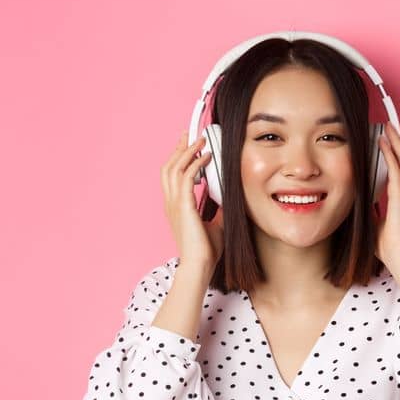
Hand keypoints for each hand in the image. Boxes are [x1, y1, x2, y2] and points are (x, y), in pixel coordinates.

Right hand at [163, 130, 223, 266]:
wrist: (200, 265)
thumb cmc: (207, 250)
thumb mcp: (216, 224)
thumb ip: (219, 210)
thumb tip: (230, 200)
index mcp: (176, 205)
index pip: (172, 174)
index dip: (179, 157)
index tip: (189, 145)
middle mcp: (171, 202)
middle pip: (168, 166)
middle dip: (179, 148)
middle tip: (190, 134)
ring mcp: (175, 204)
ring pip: (174, 168)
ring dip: (187, 151)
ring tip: (201, 141)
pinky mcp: (183, 206)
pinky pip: (186, 178)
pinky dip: (195, 164)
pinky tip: (207, 156)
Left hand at [375, 122, 399, 260]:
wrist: (399, 255)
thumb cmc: (389, 245)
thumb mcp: (375, 222)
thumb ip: (370, 210)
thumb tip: (359, 203)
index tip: (399, 140)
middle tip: (399, 125)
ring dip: (398, 141)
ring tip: (392, 126)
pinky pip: (396, 169)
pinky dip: (391, 154)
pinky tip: (384, 142)